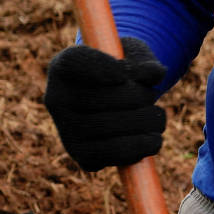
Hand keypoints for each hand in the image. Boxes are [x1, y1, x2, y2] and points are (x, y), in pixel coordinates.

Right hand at [42, 37, 167, 170]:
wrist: (115, 102)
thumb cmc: (124, 72)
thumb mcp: (134, 57)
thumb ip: (144, 61)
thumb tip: (157, 74)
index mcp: (64, 65)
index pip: (76, 62)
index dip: (102, 68)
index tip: (124, 75)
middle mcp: (56, 98)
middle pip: (99, 97)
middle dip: (137, 96)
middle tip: (151, 94)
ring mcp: (66, 131)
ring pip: (108, 127)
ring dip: (145, 121)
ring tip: (157, 117)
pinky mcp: (82, 156)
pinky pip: (114, 154)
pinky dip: (141, 146)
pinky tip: (153, 139)